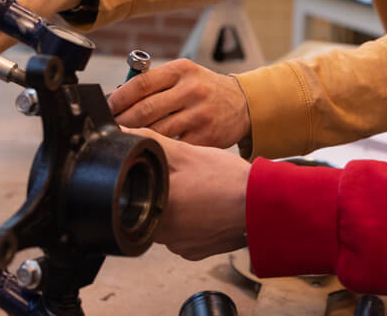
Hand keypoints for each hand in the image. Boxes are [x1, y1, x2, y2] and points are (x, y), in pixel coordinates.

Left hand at [108, 59, 250, 147]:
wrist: (243, 103)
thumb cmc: (204, 88)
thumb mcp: (184, 74)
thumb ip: (155, 82)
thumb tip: (117, 98)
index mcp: (181, 70)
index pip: (141, 84)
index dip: (119, 98)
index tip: (107, 107)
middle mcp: (191, 90)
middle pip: (145, 110)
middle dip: (123, 120)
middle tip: (111, 126)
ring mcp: (200, 115)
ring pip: (157, 131)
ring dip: (137, 136)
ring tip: (125, 138)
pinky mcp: (206, 137)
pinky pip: (174, 146)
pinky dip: (159, 148)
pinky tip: (151, 148)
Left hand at [128, 127, 249, 259]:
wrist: (263, 206)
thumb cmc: (227, 180)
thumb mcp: (187, 152)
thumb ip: (151, 142)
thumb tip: (123, 133)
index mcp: (157, 207)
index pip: (133, 196)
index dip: (145, 181)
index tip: (160, 175)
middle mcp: (164, 234)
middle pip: (148, 210)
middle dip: (161, 194)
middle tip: (183, 181)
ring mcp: (180, 246)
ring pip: (166, 224)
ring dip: (176, 210)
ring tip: (197, 193)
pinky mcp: (195, 253)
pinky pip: (183, 237)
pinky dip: (191, 223)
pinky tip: (205, 209)